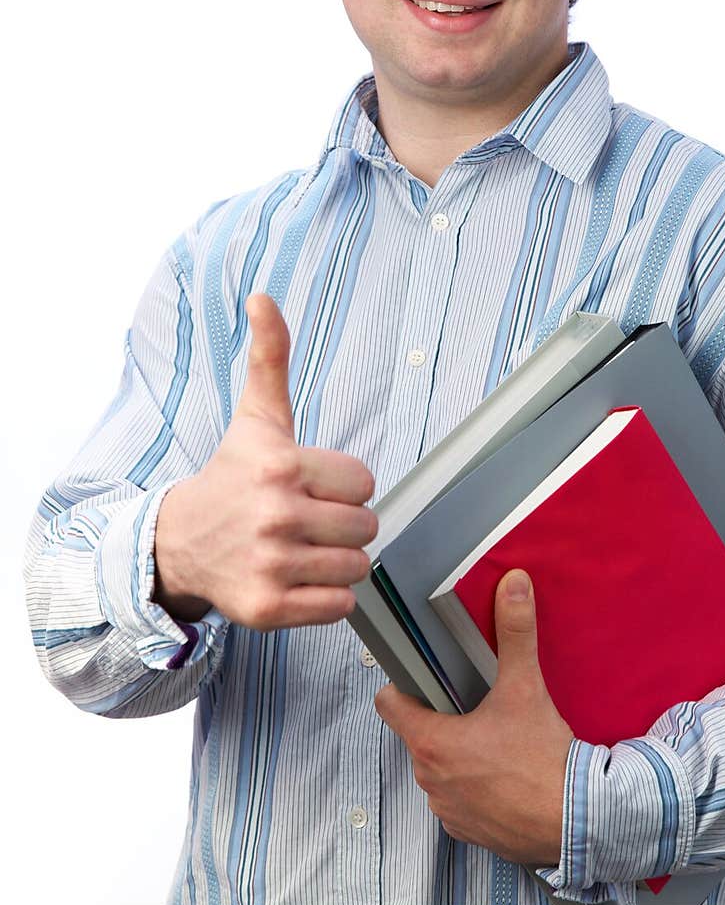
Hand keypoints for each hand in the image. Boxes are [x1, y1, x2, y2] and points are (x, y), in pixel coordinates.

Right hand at [154, 293, 377, 629]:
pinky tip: (295, 577)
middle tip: (306, 519)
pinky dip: (326, 598)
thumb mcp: (257, 416)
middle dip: (342, 523)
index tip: (309, 485)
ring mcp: (271, 564)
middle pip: (366, 526)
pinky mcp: (268, 608)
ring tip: (300, 548)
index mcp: (282, 465)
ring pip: (357, 567)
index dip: (343, 485)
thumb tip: (263, 297)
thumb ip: (270, 357)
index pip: (365, 482)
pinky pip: (340, 607)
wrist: (179, 542)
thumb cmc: (232, 476)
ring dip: (336, 561)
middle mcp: (276, 515)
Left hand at [375, 570, 573, 865]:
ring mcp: (447, 808)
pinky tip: (503, 774)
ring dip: (458, 755)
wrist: (577, 820)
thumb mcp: (525, 687)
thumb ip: (515, 632)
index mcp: (431, 741)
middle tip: (474, 705)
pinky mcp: (467, 830)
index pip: (388, 705)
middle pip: (418, 734)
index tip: (422, 680)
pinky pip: (458, 799)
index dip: (402, 686)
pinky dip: (474, 787)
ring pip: (438, 768)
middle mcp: (429, 779)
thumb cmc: (544, 762)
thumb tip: (513, 587)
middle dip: (442, 719)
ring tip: (493, 740)